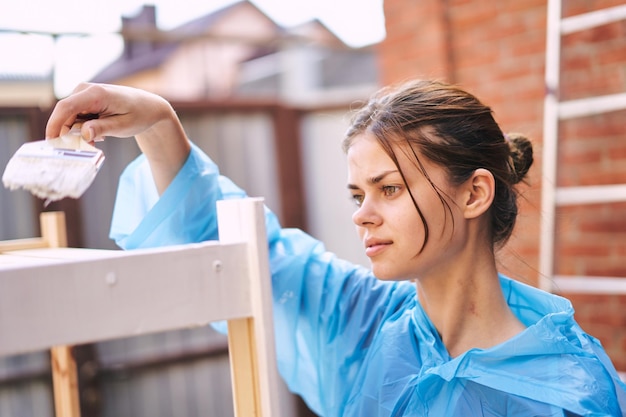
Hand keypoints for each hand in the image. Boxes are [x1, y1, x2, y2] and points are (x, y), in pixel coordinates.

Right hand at [46, 83, 190, 193]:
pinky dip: (84, 127)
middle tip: (91, 146)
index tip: (51, 142)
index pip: (65, 107)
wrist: (148, 106)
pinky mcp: (84, 98)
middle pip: (65, 115)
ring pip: (69, 117)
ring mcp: (84, 92)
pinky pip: (75, 116)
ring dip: (80, 132)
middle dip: (72, 134)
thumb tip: (83, 134)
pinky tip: (100, 131)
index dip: (55, 125)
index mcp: (96, 93)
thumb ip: (102, 128)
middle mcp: (86, 89)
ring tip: (102, 138)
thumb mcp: (123, 126)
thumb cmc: (139, 115)